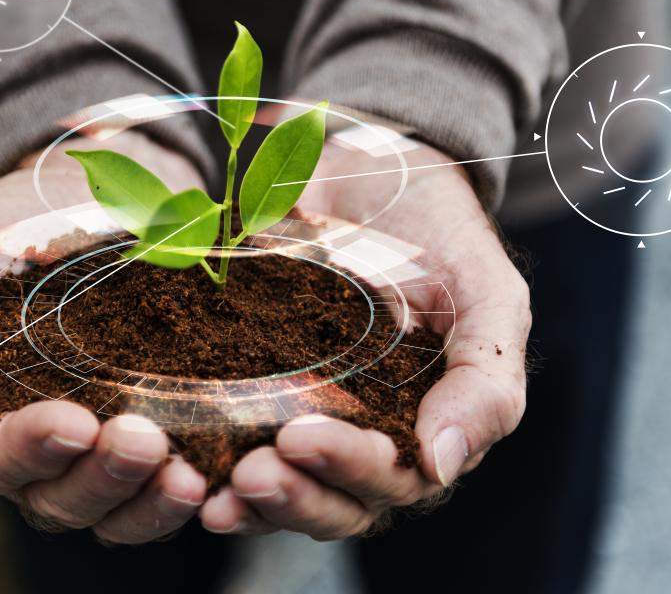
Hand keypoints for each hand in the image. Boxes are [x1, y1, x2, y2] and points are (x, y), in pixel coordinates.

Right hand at [0, 129, 209, 542]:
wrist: (89, 189)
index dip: (32, 449)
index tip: (73, 420)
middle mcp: (42, 451)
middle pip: (62, 499)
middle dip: (101, 477)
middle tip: (141, 439)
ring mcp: (103, 450)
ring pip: (118, 510)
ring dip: (149, 500)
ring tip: (185, 474)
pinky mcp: (164, 436)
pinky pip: (170, 491)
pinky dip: (189, 493)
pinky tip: (214, 477)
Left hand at [199, 140, 530, 538]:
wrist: (378, 169)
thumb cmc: (444, 235)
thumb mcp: (488, 296)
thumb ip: (486, 381)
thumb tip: (440, 466)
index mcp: (426, 429)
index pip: (392, 479)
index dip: (348, 469)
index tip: (301, 437)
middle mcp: (367, 439)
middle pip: (333, 502)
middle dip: (292, 496)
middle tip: (252, 471)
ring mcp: (310, 417)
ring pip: (284, 488)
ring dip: (250, 501)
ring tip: (214, 490)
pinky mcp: (256, 389)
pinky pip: (233, 443)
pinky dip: (210, 465)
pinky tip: (182, 469)